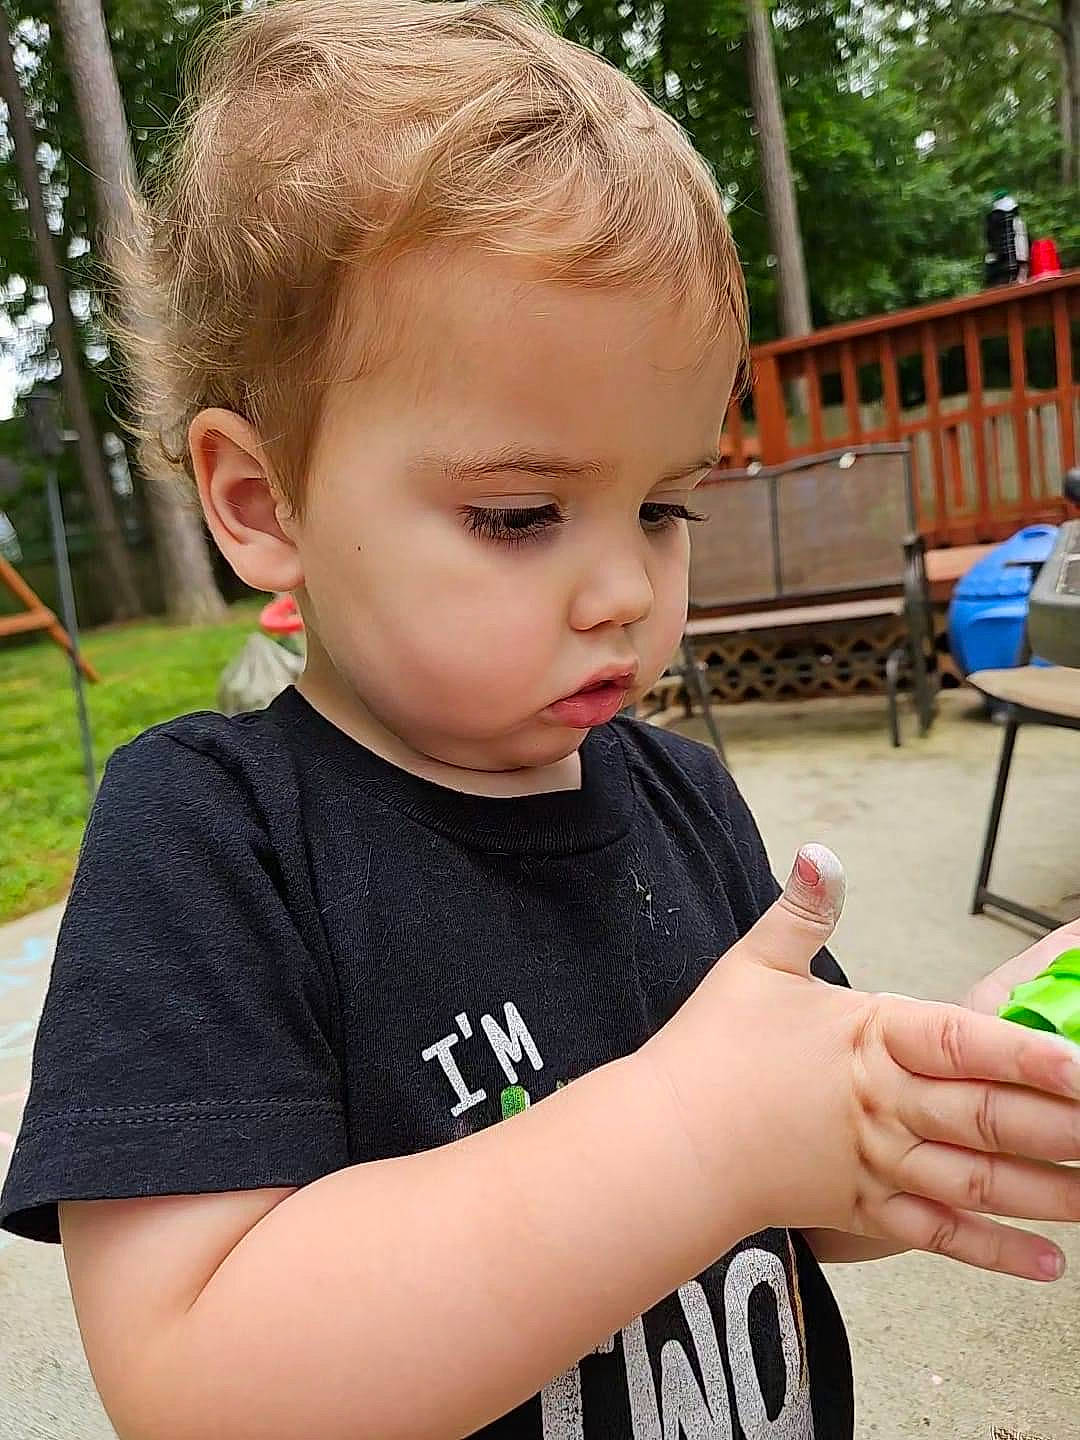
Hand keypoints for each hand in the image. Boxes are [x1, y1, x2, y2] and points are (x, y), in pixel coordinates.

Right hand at [642, 848, 1079, 1281]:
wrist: (665, 1143)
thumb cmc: (710, 1050)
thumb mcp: (755, 965)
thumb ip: (801, 907)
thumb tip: (821, 850)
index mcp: (867, 1038)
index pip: (960, 1041)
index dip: (1025, 1053)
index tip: (1079, 1063)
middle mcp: (882, 1106)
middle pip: (985, 1118)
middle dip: (1061, 1126)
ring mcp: (877, 1165)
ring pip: (978, 1182)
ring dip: (1049, 1190)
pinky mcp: (864, 1210)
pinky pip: (940, 1235)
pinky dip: (996, 1252)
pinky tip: (1051, 1264)